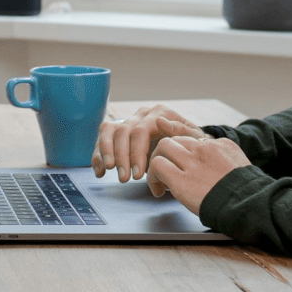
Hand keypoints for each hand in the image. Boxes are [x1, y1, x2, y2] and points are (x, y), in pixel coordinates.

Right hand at [93, 105, 207, 181]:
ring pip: (108, 131)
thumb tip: (161, 122)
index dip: (136, 153)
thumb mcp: (193, 139)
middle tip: (124, 178)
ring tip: (109, 171)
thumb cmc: (189, 144)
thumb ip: (181, 130)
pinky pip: (102, 139)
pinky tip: (100, 172)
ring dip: (106, 152)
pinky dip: (98, 155)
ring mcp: (128, 122)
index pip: (141, 131)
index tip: (138, 174)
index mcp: (159, 113)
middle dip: (121, 157)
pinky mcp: (117, 132)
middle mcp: (141, 115)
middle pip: (123, 132)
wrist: (185, 146)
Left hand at [146, 136, 251, 214]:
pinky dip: (153, 177)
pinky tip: (159, 190)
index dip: (181, 149)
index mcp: (221, 145)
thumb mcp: (240, 166)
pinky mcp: (181, 180)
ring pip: (162, 147)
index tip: (178, 159)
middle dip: (166, 154)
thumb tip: (214, 164)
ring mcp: (192, 162)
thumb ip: (225, 159)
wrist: (248, 205)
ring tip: (160, 181)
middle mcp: (205, 148)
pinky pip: (158, 166)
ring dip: (156, 163)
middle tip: (165, 172)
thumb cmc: (247, 193)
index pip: (192, 137)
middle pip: (175, 139)